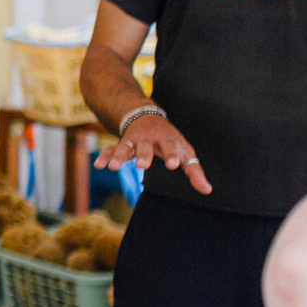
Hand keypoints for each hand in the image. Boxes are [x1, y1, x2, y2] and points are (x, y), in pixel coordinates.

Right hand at [95, 113, 211, 194]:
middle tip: (142, 166)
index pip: (170, 147)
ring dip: (120, 155)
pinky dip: (105, 156)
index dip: (172, 155)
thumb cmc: (170, 140)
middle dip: (144, 155)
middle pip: (146, 146)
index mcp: (167, 139)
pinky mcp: (122, 143)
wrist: (146, 115)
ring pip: (126, 146)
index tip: (173, 165)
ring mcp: (134, 140)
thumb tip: (207, 190)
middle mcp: (149, 138)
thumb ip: (194, 170)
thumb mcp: (184, 151)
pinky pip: (111, 149)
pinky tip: (99, 165)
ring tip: (115, 167)